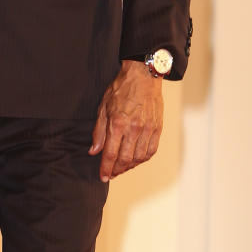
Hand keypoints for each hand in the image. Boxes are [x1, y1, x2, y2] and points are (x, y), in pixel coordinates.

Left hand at [90, 61, 163, 182]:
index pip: (110, 154)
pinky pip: (151, 150)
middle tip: (111, 174)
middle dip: (116, 170)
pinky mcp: (157, 128)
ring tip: (122, 168)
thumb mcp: (103, 107)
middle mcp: (134, 129)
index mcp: (118, 123)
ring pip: (139, 158)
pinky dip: (143, 159)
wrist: (143, 75)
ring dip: (129, 167)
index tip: (103, 176)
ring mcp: (148, 129)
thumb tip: (94, 151)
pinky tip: (136, 160)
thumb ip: (98, 131)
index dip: (105, 168)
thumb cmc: (121, 89)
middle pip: (125, 159)